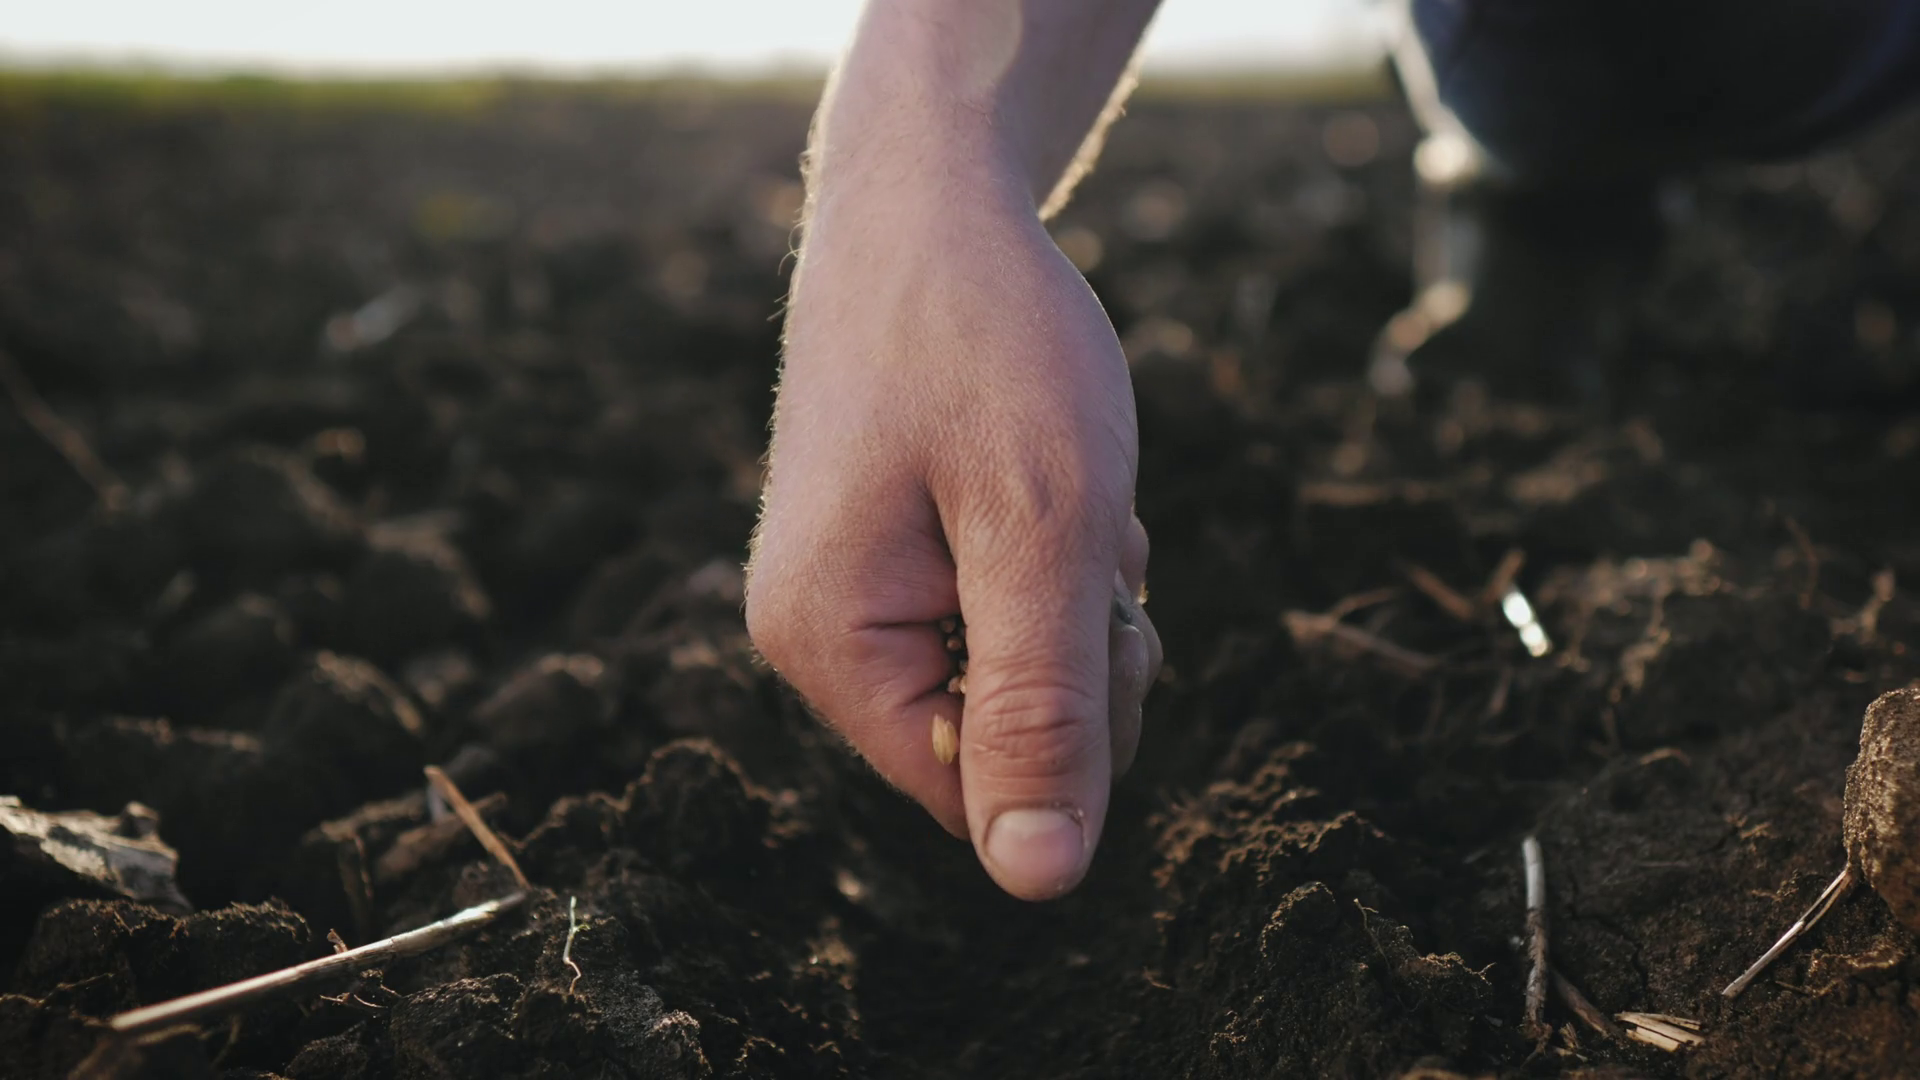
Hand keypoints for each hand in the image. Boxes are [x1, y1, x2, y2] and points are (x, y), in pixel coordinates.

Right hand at [747, 160, 1162, 899]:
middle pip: (998, 742)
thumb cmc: (984, 342)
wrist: (930, 198)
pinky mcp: (896, 552)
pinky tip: (1044, 466)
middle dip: (1080, 649)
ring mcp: (856, 591)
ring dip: (1079, 592)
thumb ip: (1039, 708)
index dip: (1070, 724)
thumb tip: (1037, 885)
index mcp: (828, 647)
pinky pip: (1008, 607)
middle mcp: (822, 636)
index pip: (975, 795)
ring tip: (1056, 480)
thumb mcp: (1041, 528)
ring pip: (1019, 670)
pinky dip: (1058, 550)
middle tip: (1078, 527)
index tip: (1082, 603)